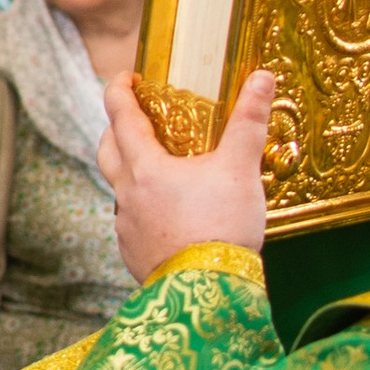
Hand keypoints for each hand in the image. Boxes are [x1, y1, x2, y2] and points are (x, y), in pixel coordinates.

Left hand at [98, 68, 273, 281]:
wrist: (209, 291)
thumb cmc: (223, 226)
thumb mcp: (241, 167)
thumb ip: (249, 121)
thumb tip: (262, 77)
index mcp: (145, 167)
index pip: (120, 116)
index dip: (120, 91)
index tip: (126, 78)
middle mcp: (126, 194)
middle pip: (106, 150)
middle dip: (114, 128)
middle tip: (132, 117)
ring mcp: (126, 227)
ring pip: (119, 189)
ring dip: (131, 172)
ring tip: (158, 168)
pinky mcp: (133, 254)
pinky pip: (131, 223)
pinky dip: (144, 209)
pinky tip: (167, 214)